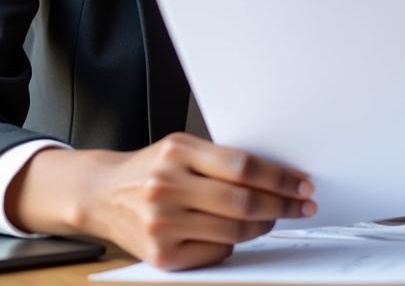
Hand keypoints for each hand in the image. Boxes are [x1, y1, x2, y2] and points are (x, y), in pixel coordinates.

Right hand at [8, 133, 314, 269]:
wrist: (101, 195)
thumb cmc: (150, 168)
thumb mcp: (182, 148)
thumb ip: (220, 159)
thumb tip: (276, 174)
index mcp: (179, 152)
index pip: (244, 167)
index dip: (281, 178)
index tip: (302, 184)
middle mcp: (168, 187)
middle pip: (243, 202)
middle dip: (282, 205)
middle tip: (301, 206)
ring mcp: (163, 224)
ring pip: (233, 232)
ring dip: (263, 226)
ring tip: (273, 218)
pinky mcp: (161, 255)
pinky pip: (215, 253)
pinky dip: (233, 244)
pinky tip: (235, 234)